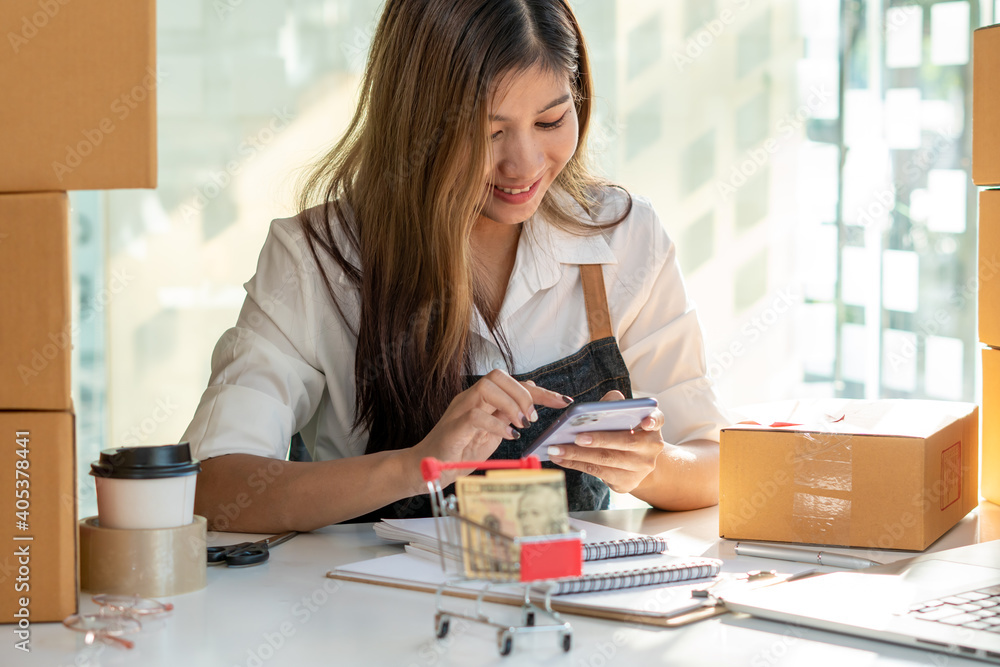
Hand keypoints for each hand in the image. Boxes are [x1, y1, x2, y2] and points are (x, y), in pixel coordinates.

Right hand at [411, 370, 571, 488]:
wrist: (428, 468)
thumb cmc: (460, 450)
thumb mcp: (493, 431)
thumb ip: (508, 414)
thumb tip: (531, 399)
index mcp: (482, 399)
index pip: (513, 384)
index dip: (541, 391)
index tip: (564, 401)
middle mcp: (471, 398)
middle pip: (498, 375)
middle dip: (524, 394)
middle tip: (533, 418)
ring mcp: (460, 409)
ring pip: (487, 386)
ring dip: (511, 404)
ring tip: (521, 425)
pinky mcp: (454, 426)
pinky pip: (476, 414)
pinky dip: (497, 424)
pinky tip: (509, 437)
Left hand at [547, 390, 663, 493]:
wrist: (636, 465)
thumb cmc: (625, 434)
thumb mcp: (624, 418)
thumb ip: (616, 405)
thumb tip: (605, 402)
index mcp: (652, 426)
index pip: (657, 419)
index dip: (652, 420)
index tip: (646, 422)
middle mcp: (651, 448)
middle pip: (625, 442)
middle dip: (599, 439)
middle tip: (576, 437)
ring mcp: (640, 468)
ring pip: (606, 460)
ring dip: (577, 455)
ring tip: (556, 449)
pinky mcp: (627, 482)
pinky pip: (597, 472)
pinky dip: (576, 464)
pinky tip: (560, 458)